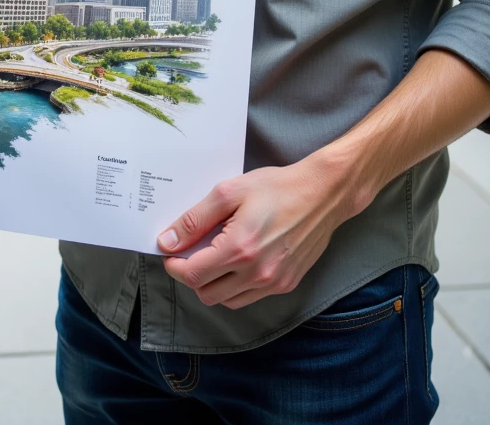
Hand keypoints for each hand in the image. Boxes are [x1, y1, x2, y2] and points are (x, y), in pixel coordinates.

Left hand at [157, 153, 353, 310]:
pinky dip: (236, 286)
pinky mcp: (286, 285)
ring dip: (214, 284)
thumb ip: (195, 219)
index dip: (174, 265)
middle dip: (192, 275)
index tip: (171, 251)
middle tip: (192, 251)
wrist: (323, 194)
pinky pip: (250, 297)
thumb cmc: (277, 187)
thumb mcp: (230, 192)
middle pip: (206, 294)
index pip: (192, 275)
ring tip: (216, 255)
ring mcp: (274, 283)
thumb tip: (166, 241)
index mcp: (240, 250)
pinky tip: (239, 261)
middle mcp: (257, 274)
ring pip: (228, 301)